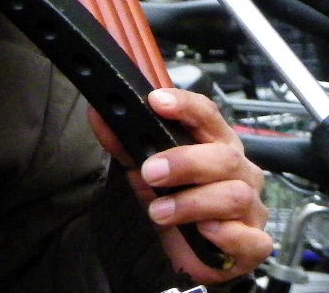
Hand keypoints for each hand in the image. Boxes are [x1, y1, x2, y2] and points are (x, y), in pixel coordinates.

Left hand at [90, 88, 269, 284]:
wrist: (186, 254)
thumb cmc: (173, 204)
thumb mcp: (143, 172)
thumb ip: (124, 145)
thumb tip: (99, 115)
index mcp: (215, 145)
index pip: (207, 115)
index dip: (185, 105)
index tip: (157, 101)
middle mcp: (240, 171)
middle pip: (224, 155)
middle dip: (184, 162)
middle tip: (150, 172)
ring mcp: (252, 207)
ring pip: (234, 195)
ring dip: (191, 203)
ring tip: (159, 212)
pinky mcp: (256, 244)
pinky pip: (249, 237)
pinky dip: (224, 234)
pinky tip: (203, 232)